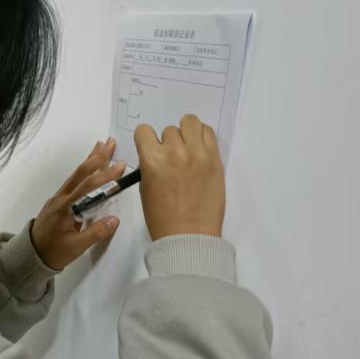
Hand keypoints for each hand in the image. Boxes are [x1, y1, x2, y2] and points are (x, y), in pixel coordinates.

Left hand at [30, 138, 124, 269]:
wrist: (30, 255)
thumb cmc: (53, 252)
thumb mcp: (76, 247)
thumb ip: (96, 233)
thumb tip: (115, 219)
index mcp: (65, 207)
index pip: (88, 187)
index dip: (105, 175)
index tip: (120, 165)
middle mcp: (61, 198)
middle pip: (80, 173)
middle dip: (97, 157)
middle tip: (111, 143)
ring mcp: (58, 198)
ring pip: (76, 175)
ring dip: (90, 160)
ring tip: (101, 146)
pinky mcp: (59, 201)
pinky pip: (73, 181)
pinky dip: (84, 171)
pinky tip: (89, 166)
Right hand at [135, 114, 224, 240]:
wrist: (189, 236)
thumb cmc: (163, 218)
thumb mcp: (145, 189)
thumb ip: (150, 166)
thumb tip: (158, 155)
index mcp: (152, 160)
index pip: (144, 130)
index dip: (147, 140)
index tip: (152, 148)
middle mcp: (174, 151)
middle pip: (169, 130)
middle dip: (169, 142)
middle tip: (174, 159)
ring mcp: (197, 153)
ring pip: (190, 122)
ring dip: (187, 134)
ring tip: (189, 150)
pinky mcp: (215, 158)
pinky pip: (208, 132)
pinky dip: (202, 137)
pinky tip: (200, 150)